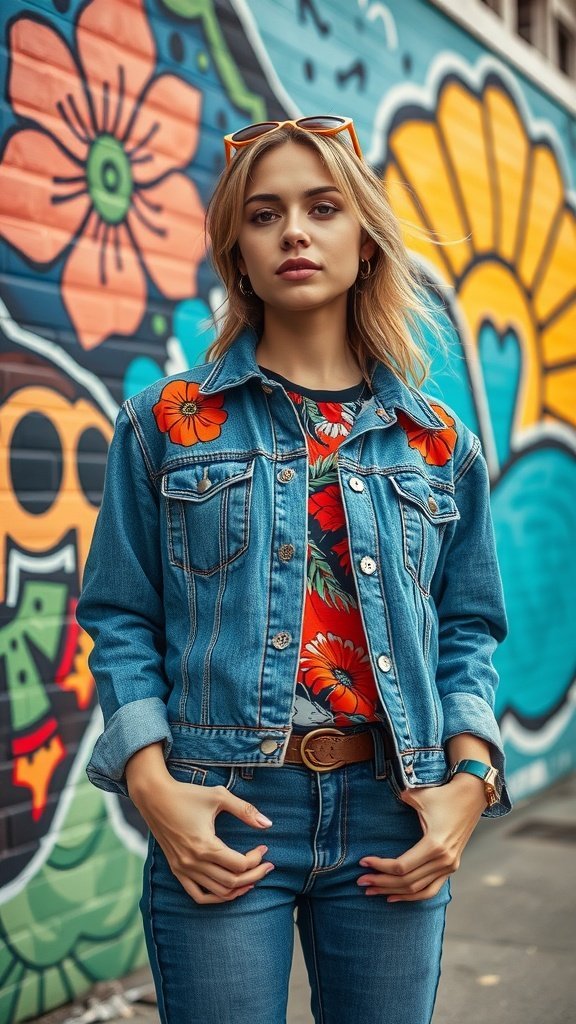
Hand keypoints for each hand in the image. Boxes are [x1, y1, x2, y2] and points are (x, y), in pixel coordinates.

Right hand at [132, 774, 274, 903]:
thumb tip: (268, 823)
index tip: (264, 848)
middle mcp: (193, 862)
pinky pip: (198, 895)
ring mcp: (183, 869)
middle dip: (254, 876)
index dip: (256, 859)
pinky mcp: (177, 870)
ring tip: (253, 878)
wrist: (155, 796)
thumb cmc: (187, 794)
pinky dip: (216, 897)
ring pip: (218, 892)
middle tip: (267, 866)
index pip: (239, 864)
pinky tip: (229, 889)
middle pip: (232, 882)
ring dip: (238, 888)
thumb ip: (244, 810)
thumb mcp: (219, 796)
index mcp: (205, 845)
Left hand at [357, 773, 486, 901]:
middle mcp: (443, 861)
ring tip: (372, 891)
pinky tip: (394, 897)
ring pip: (417, 889)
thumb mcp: (420, 796)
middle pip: (406, 881)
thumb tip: (385, 801)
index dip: (380, 866)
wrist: (472, 796)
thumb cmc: (444, 794)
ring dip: (393, 892)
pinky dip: (412, 896)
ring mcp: (449, 867)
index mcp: (434, 845)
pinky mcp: (451, 867)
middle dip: (381, 883)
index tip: (363, 862)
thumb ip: (401, 800)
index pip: (401, 866)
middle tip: (361, 882)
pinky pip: (430, 889)